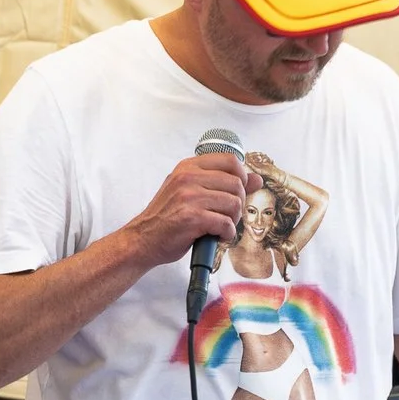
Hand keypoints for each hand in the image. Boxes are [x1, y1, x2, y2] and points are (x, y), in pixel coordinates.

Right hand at [125, 152, 260, 269]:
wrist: (143, 238)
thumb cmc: (167, 216)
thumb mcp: (190, 191)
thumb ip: (221, 182)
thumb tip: (255, 179)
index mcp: (188, 167)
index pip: (230, 161)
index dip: (242, 177)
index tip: (238, 191)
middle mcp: (188, 177)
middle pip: (237, 184)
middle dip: (238, 203)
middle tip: (226, 215)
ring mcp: (189, 197)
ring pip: (234, 204)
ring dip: (232, 220)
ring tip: (220, 226)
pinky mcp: (192, 218)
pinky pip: (226, 223)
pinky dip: (226, 234)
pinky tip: (217, 235)